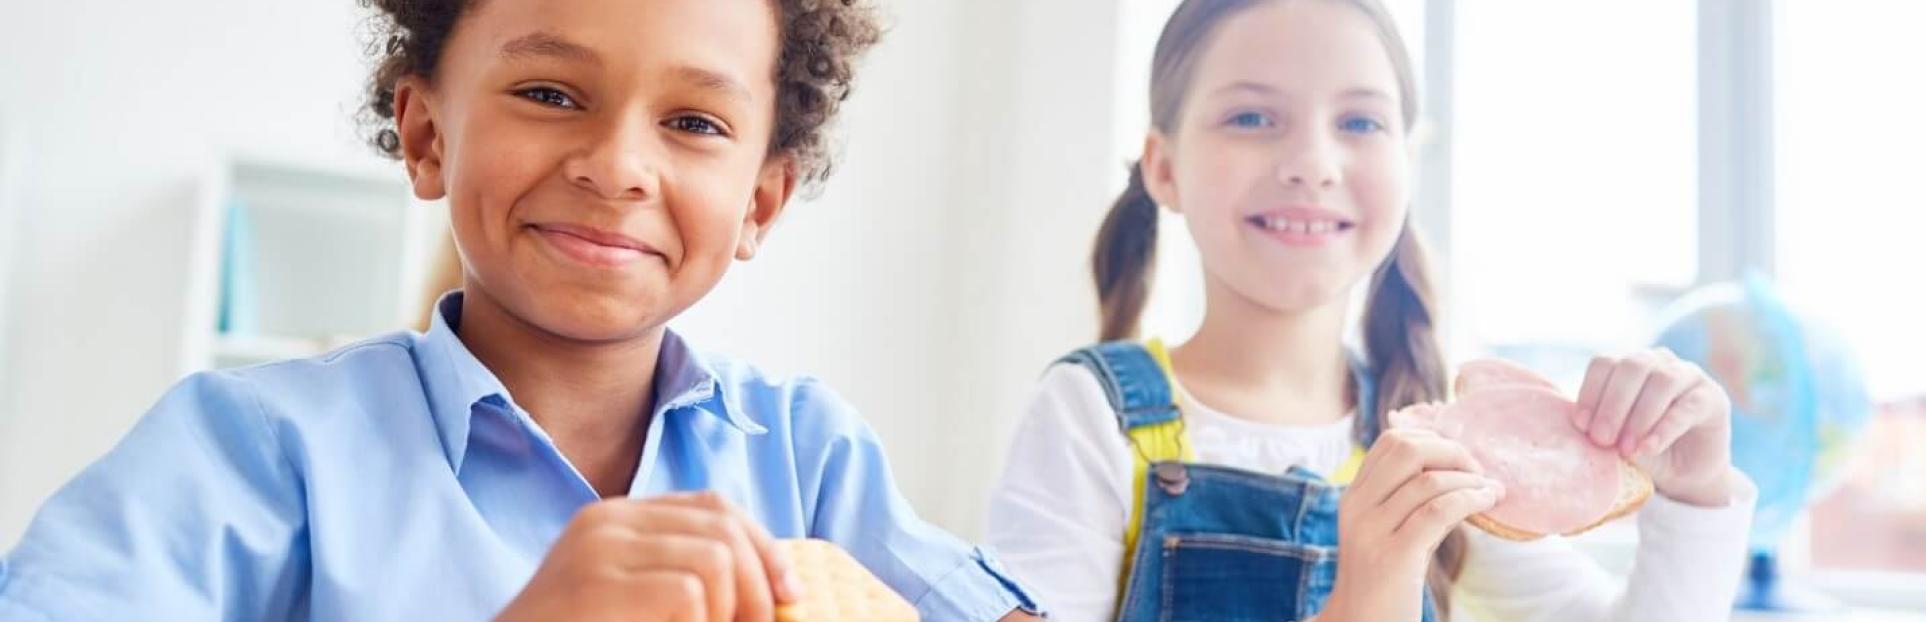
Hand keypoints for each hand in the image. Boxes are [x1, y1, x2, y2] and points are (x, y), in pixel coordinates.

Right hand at [493, 491, 801, 621]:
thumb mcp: (633, 599)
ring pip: (714, 560)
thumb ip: (681, 577)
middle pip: (722, 528)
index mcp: (616, 519)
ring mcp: (597, 550)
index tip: (789, 593)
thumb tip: (772, 585)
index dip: (763, 547)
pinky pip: (688, 594)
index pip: (714, 508)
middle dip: (759, 583)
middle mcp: (605, 522)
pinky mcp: (596, 585)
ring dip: (732, 611)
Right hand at [1323, 428, 1503, 620]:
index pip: (1391, 441)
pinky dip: (1470, 500)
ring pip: (1428, 481)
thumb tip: (1459, 469)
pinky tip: (1486, 503)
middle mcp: (1357, 507)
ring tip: (1492, 491)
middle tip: (1478, 471)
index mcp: (1354, 496)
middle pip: (1407, 449)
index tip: (1460, 460)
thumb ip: (1411, 500)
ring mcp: (1372, 531)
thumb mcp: (1391, 531)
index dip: (1433, 440)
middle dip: (1452, 452)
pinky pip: (1438, 511)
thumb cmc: (1385, 581)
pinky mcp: (1394, 556)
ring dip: (1471, 480)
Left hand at [1574, 349, 1736, 506]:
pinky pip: (1687, 406)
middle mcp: (1659, 362)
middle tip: (1601, 439)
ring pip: (1662, 381)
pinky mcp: (1712, 398)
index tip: (1581, 425)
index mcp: (1629, 365)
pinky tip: (1648, 448)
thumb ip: (1602, 427)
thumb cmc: (1642, 450)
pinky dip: (1664, 428)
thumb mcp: (1616, 439)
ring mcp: (1689, 376)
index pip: (1605, 362)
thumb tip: (1579, 426)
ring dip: (1639, 416)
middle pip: (1632, 366)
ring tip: (1626, 449)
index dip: (1591, 390)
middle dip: (1613, 404)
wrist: (1684, 473)